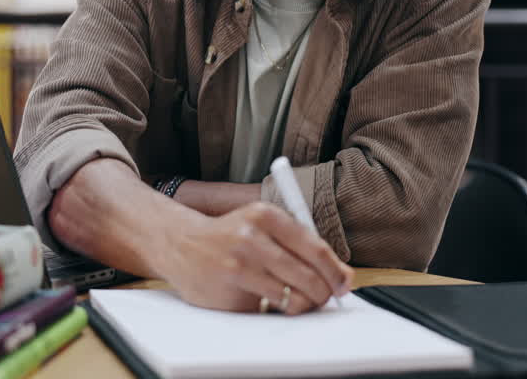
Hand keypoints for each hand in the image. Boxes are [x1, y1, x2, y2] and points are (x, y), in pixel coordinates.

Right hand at [155, 201, 353, 314]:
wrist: (181, 243)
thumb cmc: (231, 235)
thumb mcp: (265, 227)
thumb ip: (303, 246)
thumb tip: (344, 277)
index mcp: (265, 216)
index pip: (316, 250)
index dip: (336, 273)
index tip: (343, 285)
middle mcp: (251, 238)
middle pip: (308, 277)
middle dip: (322, 294)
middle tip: (322, 297)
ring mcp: (238, 267)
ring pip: (292, 299)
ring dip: (302, 306)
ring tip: (295, 299)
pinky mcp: (229, 292)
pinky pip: (267, 310)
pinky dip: (273, 309)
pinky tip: (262, 296)